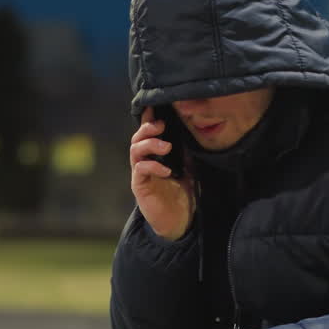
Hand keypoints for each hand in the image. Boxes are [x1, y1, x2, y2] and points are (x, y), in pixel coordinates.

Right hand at [130, 106, 193, 240]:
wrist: (179, 222)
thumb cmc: (183, 194)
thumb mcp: (189, 168)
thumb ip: (187, 152)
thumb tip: (193, 131)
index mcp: (155, 155)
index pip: (149, 133)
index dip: (149, 118)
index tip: (155, 106)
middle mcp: (145, 161)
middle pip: (137, 138)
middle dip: (148, 128)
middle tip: (162, 126)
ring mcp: (141, 174)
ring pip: (135, 150)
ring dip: (150, 144)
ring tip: (166, 147)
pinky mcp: (140, 187)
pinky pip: (140, 170)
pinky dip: (153, 166)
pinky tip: (166, 170)